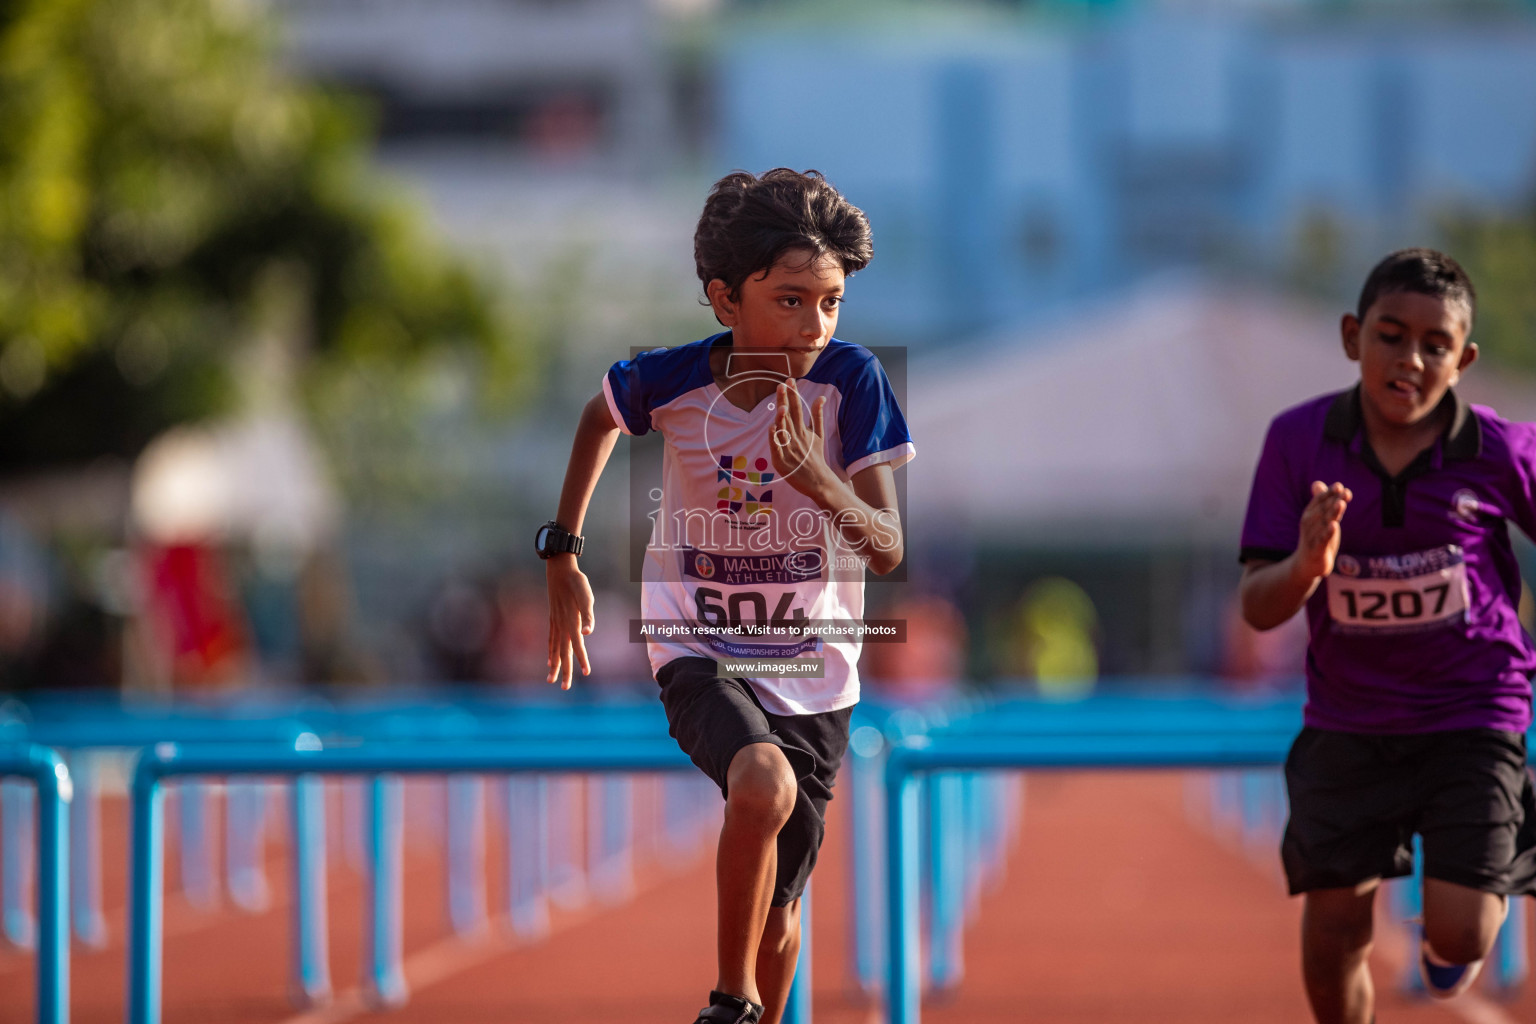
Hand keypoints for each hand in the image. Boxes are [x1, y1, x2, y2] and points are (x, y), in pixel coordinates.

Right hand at [545, 555, 593, 688]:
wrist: (560, 570)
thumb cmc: (577, 583)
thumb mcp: (587, 597)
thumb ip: (587, 616)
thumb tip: (587, 633)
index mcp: (571, 622)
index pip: (577, 646)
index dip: (582, 660)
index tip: (587, 673)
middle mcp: (561, 625)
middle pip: (562, 653)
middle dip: (564, 671)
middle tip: (564, 688)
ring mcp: (555, 623)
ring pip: (554, 648)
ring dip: (554, 664)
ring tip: (550, 678)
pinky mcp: (553, 618)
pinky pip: (550, 639)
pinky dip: (550, 651)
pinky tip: (549, 658)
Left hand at [770, 380, 831, 495]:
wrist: (818, 481)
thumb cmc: (816, 457)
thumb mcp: (819, 435)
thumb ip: (818, 416)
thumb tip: (822, 397)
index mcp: (804, 430)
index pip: (797, 408)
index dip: (793, 394)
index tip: (790, 380)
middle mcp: (796, 437)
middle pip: (789, 415)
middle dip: (785, 399)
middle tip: (782, 384)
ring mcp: (789, 449)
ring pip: (784, 430)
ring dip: (782, 418)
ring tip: (780, 405)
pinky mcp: (782, 461)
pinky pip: (777, 448)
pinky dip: (774, 438)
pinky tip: (772, 428)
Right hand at [1294, 481, 1351, 581]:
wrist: (1307, 564)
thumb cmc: (1316, 538)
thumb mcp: (1319, 520)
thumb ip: (1323, 502)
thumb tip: (1317, 483)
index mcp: (1309, 515)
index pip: (1319, 501)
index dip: (1329, 493)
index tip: (1340, 486)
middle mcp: (1308, 524)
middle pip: (1323, 510)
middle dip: (1333, 500)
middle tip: (1343, 492)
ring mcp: (1311, 537)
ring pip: (1323, 523)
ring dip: (1332, 513)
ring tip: (1340, 504)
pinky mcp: (1316, 550)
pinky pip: (1322, 540)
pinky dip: (1327, 533)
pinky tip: (1333, 526)